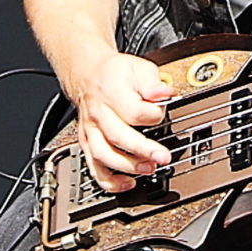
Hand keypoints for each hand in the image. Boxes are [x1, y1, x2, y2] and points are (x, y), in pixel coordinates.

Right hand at [72, 52, 174, 193]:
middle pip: (117, 135)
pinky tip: (127, 183)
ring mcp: (90, 130)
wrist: (87, 73)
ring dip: (126, 166)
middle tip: (162, 157)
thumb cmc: (116, 73)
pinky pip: (93, 167)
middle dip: (142, 150)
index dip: (153, 115)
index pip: (133, 110)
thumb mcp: (139, 67)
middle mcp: (98, 113)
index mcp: (111, 92)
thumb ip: (153, 82)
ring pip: (102, 154)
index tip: (162, 114)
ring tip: (148, 169)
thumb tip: (164, 93)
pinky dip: (109, 181)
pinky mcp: (87, 143)